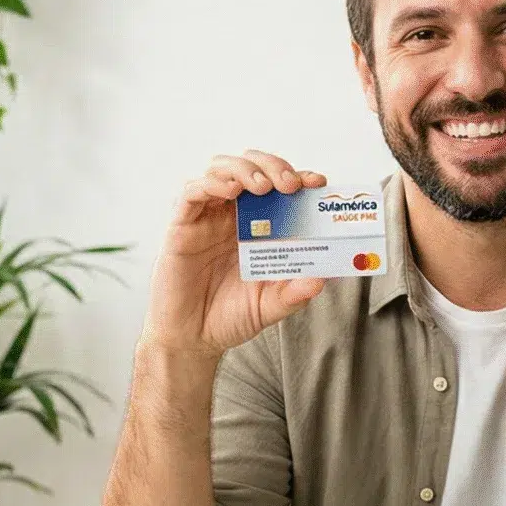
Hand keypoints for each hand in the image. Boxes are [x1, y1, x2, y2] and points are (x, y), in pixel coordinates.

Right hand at [143, 151, 328, 356]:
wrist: (193, 339)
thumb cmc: (230, 317)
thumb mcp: (271, 306)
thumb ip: (295, 293)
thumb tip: (323, 279)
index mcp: (260, 226)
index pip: (280, 187)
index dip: (299, 177)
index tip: (317, 182)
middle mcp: (234, 214)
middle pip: (252, 166)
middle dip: (274, 166)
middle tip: (290, 185)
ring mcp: (207, 217)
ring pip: (222, 169)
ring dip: (245, 169)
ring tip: (262, 187)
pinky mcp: (182, 225)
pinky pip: (192, 192)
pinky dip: (212, 184)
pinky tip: (231, 192)